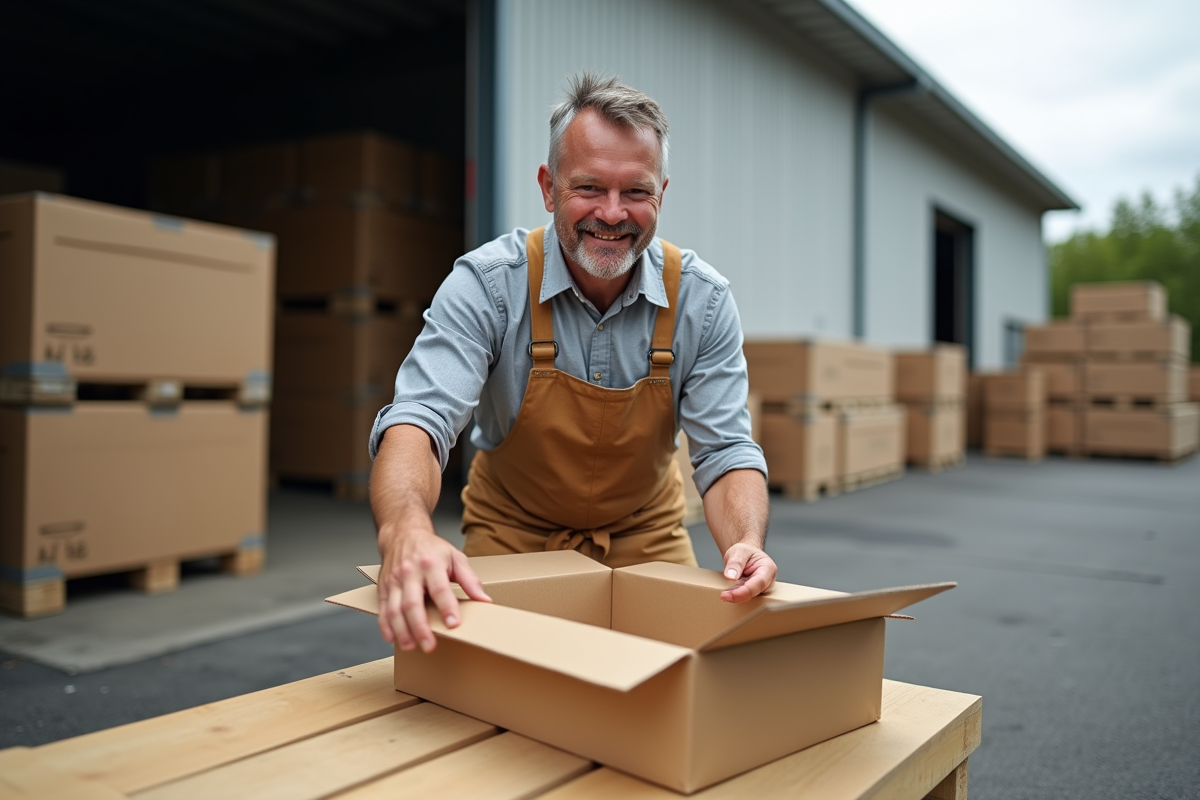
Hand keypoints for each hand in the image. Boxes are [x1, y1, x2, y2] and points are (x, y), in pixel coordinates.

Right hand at [377, 525, 490, 651]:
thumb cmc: (432, 549)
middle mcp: (410, 573)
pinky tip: (393, 639)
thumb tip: (484, 600)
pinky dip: (385, 626)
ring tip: (412, 646)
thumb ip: (470, 580)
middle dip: (420, 627)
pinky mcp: (384, 587)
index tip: (453, 624)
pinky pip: (383, 609)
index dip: (447, 607)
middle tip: (430, 645)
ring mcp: (394, 581)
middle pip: (413, 603)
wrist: (403, 533)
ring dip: (402, 630)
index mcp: (431, 564)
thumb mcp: (456, 557)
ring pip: (395, 609)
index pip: (439, 588)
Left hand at [719, 542, 776, 602]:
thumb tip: (730, 577)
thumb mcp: (739, 551)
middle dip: (738, 596)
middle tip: (723, 596)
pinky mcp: (753, 593)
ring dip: (735, 597)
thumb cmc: (745, 552)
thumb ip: (735, 563)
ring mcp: (761, 589)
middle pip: (755, 593)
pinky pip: (744, 598)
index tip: (729, 594)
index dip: (744, 591)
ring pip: (749, 598)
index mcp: (768, 568)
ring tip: (724, 594)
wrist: (744, 555)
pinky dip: (735, 596)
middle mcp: (767, 581)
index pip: (759, 583)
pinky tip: (727, 594)